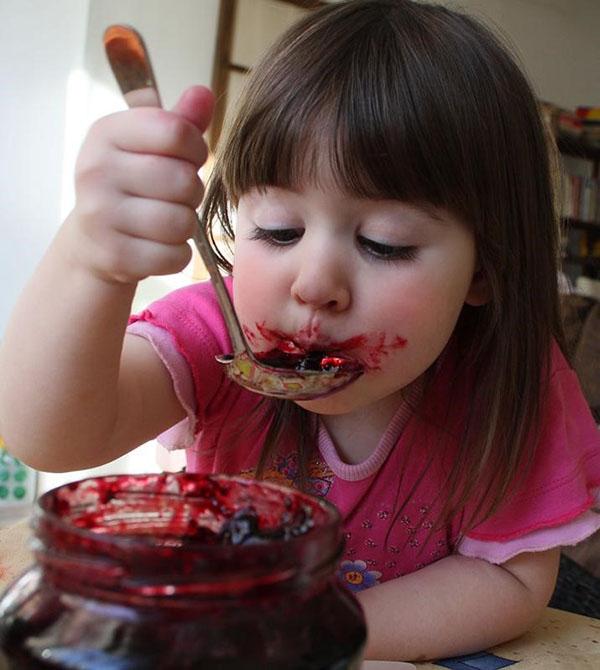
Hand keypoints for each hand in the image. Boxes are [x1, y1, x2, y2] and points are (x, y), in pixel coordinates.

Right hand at [66, 85, 214, 284]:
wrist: (93, 241)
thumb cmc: (131, 186)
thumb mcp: (149, 146)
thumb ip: (180, 121)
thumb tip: (203, 94)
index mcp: (106, 133)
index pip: (177, 132)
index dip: (195, 149)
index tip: (186, 159)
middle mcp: (95, 171)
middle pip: (184, 180)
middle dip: (191, 192)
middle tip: (174, 197)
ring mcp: (100, 216)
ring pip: (182, 222)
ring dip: (185, 226)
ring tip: (166, 221)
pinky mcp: (114, 256)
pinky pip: (176, 256)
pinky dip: (177, 254)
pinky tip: (158, 246)